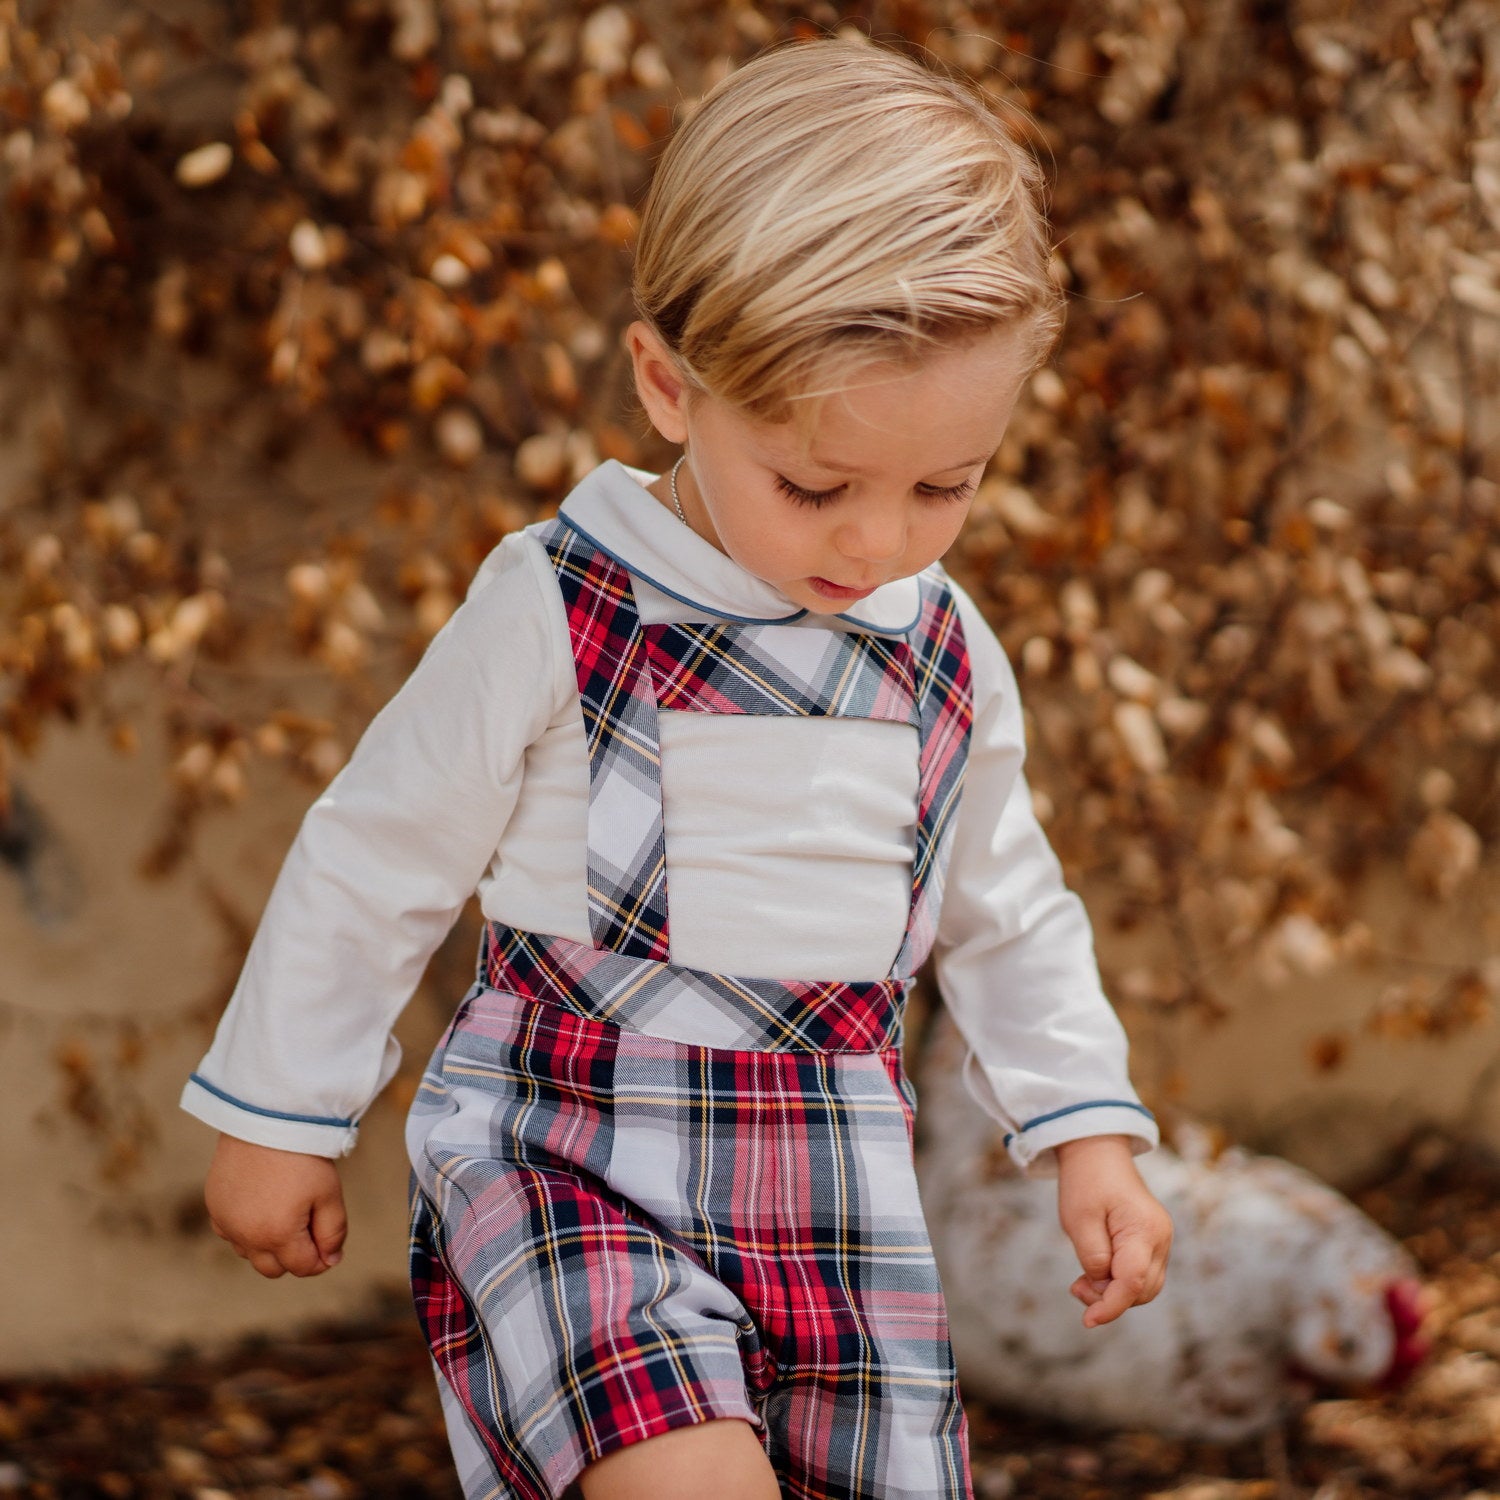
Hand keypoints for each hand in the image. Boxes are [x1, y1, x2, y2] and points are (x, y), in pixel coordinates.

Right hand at [205, 1134, 347, 1278]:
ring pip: (250, 1253)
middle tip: (309, 1225)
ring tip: (287, 1208)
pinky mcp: (214, 1207)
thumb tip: (330, 1260)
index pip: (302, 1268)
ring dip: (269, 1244)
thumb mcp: (329, 1194)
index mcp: (277, 1235)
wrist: (266, 1119)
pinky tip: (262, 1204)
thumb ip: (333, 1232)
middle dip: (294, 1256)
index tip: (330, 1240)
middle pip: (273, 1269)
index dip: (322, 1259)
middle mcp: (245, 1236)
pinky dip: (247, 1229)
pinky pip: (231, 1233)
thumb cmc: (303, 1157)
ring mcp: (225, 1223)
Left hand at [1054, 1134, 1171, 1327]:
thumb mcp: (1079, 1219)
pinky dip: (1120, 1281)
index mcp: (1144, 1229)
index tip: (1087, 1320)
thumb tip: (1103, 1287)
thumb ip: (1092, 1257)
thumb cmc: (1086, 1182)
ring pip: (1144, 1286)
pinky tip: (1095, 1274)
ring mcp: (1160, 1240)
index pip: (1132, 1282)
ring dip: (1115, 1293)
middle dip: (1110, 1299)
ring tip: (1082, 1282)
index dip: (1111, 1306)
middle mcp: (1160, 1238)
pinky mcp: (1152, 1242)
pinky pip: (1141, 1273)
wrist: (1098, 1153)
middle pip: (1142, 1289)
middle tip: (1076, 1288)